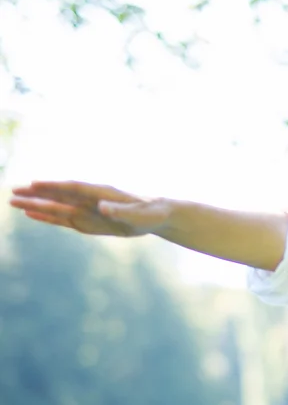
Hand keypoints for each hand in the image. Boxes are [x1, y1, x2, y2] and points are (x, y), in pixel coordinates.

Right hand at [8, 180, 168, 238]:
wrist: (156, 216)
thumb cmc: (150, 213)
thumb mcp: (139, 214)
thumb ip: (120, 211)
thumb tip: (102, 207)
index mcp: (102, 193)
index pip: (73, 188)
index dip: (54, 186)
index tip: (34, 184)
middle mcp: (90, 199)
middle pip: (58, 195)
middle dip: (36, 194)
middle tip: (12, 193)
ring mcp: (86, 210)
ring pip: (56, 207)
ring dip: (36, 205)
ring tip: (13, 203)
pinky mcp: (87, 221)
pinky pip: (63, 219)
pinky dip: (47, 217)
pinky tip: (31, 215)